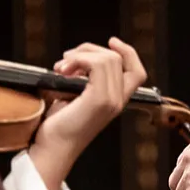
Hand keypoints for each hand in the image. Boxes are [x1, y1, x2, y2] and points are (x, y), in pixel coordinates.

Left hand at [30, 38, 146, 189]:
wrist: (52, 148)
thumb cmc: (58, 125)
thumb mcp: (73, 95)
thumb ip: (83, 77)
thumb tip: (76, 56)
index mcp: (115, 100)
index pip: (137, 72)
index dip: (127, 52)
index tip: (111, 41)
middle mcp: (118, 101)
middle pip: (118, 58)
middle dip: (88, 50)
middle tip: (64, 62)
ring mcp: (111, 100)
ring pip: (108, 59)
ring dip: (80, 55)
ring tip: (61, 68)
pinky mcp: (100, 100)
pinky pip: (98, 65)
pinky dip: (79, 60)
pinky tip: (63, 71)